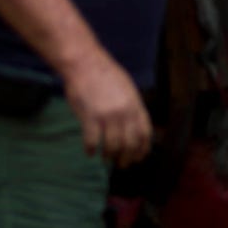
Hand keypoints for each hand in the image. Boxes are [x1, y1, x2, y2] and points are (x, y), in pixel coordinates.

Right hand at [60, 51, 152, 166]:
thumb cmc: (104, 73)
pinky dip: (91, 149)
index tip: (139, 157)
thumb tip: (135, 124)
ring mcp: (107, 116)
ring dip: (109, 155)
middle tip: (121, 164)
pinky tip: (89, 152)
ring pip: (112, 145)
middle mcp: (124, 113)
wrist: (84, 63)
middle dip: (127, 157)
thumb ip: (133, 106)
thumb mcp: (127, 88)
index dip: (143, 149)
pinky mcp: (89, 117)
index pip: (144, 134)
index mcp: (135, 106)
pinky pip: (92, 140)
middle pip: (130, 144)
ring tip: (106, 158)